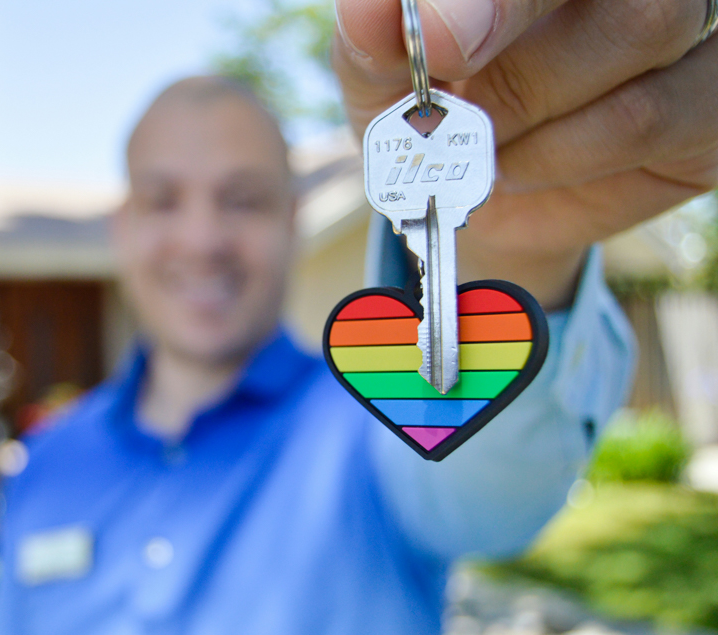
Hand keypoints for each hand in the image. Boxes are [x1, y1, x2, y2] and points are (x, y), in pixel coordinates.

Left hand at [333, 0, 717, 307]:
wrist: (470, 195)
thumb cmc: (429, 107)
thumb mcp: (383, 72)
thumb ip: (377, 37)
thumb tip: (372, 9)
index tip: (440, 42)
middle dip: (519, 57)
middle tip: (459, 105)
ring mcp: (687, 27)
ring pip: (641, 33)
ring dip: (535, 111)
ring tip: (488, 139)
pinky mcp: (706, 103)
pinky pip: (647, 116)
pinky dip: (566, 153)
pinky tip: (527, 160)